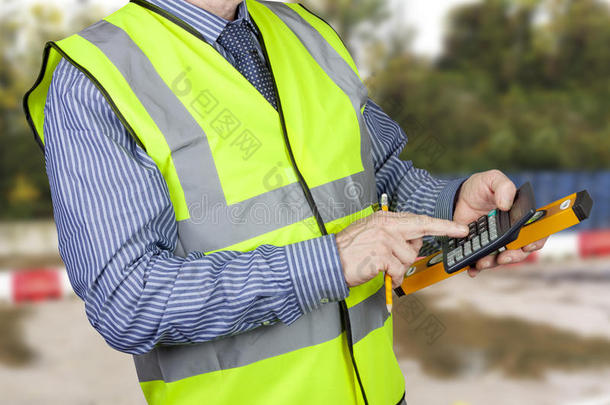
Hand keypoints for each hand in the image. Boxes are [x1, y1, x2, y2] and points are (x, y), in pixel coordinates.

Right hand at [336, 211, 467, 287]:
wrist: (328, 262)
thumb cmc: (349, 251)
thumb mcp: (370, 232)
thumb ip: (393, 233)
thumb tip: (414, 241)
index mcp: (385, 218)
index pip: (420, 220)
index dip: (443, 225)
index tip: (461, 229)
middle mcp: (386, 225)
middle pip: (420, 235)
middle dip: (425, 244)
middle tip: (412, 249)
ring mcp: (384, 240)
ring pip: (410, 258)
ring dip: (399, 268)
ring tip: (382, 266)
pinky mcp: (381, 255)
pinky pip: (400, 270)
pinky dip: (393, 277)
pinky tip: (381, 274)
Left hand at [454, 170, 547, 276]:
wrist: (457, 197)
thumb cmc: (480, 187)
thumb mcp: (492, 179)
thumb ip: (503, 187)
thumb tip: (506, 204)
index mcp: (519, 217)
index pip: (536, 232)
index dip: (537, 241)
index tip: (528, 246)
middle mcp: (509, 232)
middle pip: (520, 251)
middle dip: (514, 257)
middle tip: (503, 257)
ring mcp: (494, 241)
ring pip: (500, 258)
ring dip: (494, 263)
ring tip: (483, 262)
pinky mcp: (479, 247)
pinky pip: (480, 261)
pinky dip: (476, 268)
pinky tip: (472, 269)